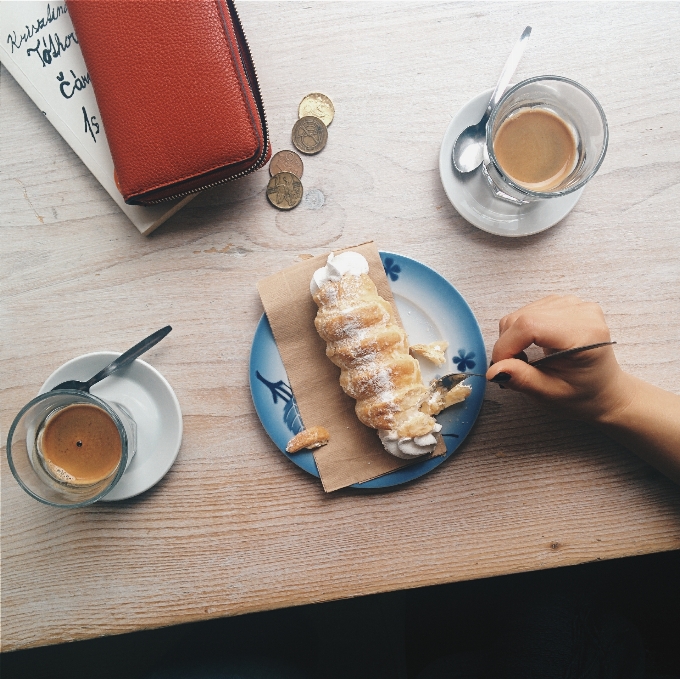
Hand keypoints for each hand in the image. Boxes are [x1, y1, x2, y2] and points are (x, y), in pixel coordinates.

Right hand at [486, 295, 630, 421]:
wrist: (604, 389)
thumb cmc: (583, 394)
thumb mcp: (551, 394)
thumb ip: (522, 379)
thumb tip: (494, 370)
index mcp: (585, 334)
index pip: (529, 325)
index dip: (506, 345)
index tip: (500, 367)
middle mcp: (581, 312)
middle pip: (522, 317)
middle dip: (507, 344)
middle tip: (513, 367)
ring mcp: (574, 304)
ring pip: (520, 313)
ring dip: (512, 337)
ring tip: (525, 359)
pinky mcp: (565, 303)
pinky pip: (528, 310)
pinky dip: (520, 330)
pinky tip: (532, 345)